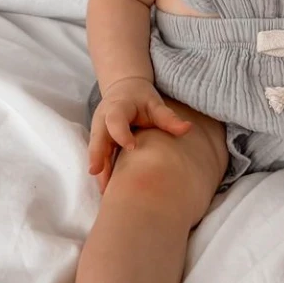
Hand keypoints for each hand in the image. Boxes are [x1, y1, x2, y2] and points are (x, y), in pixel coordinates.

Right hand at [88, 76, 190, 193]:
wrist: (124, 89)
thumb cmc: (140, 98)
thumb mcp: (154, 103)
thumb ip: (168, 117)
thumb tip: (188, 129)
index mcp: (117, 107)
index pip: (115, 120)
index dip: (121, 134)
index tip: (132, 148)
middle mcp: (103, 119)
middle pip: (98, 138)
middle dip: (98, 156)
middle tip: (99, 175)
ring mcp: (99, 131)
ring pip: (96, 151)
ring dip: (100, 170)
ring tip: (106, 193)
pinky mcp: (100, 141)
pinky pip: (99, 157)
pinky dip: (102, 172)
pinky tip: (107, 190)